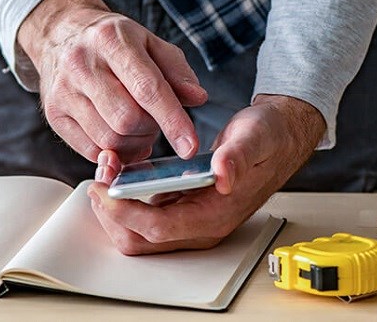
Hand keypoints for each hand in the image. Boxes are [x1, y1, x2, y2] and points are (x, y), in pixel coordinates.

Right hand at [17, 0, 206, 162]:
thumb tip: (197, 98)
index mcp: (111, 41)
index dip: (172, 120)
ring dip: (134, 143)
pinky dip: (114, 152)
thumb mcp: (151, 43)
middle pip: (126, 120)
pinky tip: (121, 137)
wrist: (62, 34)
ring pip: (108, 140)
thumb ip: (177, 72)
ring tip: (138, 127)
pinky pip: (90, 150)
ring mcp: (63, 91)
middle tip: (155, 121)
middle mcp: (81, 64)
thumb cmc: (114, 42)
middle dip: (151, 130)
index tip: (189, 146)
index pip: (146, 88)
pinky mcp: (53, 114)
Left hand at [89, 95, 325, 254]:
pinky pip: (145, 213)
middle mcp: (201, 225)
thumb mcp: (254, 138)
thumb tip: (223, 174)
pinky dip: (125, 197)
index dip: (125, 213)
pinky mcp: (183, 206)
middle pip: (141, 239)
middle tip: (98, 178)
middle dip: (111, 213)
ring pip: (138, 230)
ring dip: (114, 206)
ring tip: (106, 170)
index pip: (159, 229)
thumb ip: (237, 156)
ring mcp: (190, 218)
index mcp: (216, 215)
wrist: (278, 138)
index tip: (103, 189)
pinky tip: (120, 169)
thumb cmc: (267, 138)